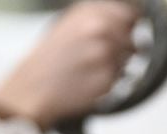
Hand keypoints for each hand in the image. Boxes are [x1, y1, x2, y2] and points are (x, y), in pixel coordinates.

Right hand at [0, 1, 137, 130]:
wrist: (32, 88)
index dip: (129, 28)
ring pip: (128, 61)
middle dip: (124, 49)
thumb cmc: (51, 58)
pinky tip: (87, 81)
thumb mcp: (71, 24)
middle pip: (132, 39)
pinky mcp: (107, 79)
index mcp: (90, 11)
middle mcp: (99, 28)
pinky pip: (120, 80)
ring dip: (117, 66)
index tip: (124, 36)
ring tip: (88, 69)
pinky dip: (109, 82)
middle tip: (99, 58)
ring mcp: (104, 54)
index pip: (131, 15)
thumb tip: (134, 19)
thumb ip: (102, 17)